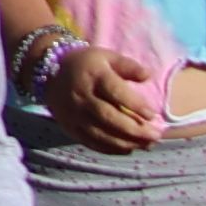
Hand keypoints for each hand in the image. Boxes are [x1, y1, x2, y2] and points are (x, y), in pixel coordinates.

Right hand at [43, 43, 162, 152]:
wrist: (48, 71)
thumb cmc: (86, 64)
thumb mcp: (106, 57)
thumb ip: (128, 66)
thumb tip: (147, 76)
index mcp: (93, 75)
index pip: (115, 92)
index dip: (135, 105)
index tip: (153, 115)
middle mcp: (82, 96)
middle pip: (109, 117)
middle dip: (135, 130)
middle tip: (156, 136)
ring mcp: (74, 114)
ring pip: (101, 133)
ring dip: (126, 143)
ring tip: (146, 145)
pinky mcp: (69, 126)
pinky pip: (91, 142)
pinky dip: (111, 149)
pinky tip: (128, 149)